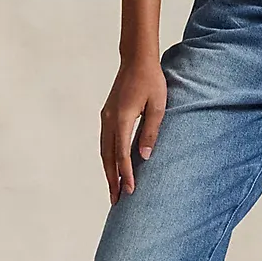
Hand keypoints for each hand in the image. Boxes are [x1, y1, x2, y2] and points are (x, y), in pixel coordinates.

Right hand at [100, 56, 167, 202]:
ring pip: (104, 150)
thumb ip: (150, 132)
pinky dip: (108, 157)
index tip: (131, 190)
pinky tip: (113, 166)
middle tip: (116, 200)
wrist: (136, 60)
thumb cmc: (151, 81)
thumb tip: (144, 157)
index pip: (122, 154)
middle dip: (112, 180)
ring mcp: (105, 116)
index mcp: (122, 118)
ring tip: (114, 188)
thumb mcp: (158, 106)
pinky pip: (104, 142)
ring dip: (108, 170)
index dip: (126, 174)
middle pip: (108, 157)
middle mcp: (109, 119)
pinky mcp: (107, 114)